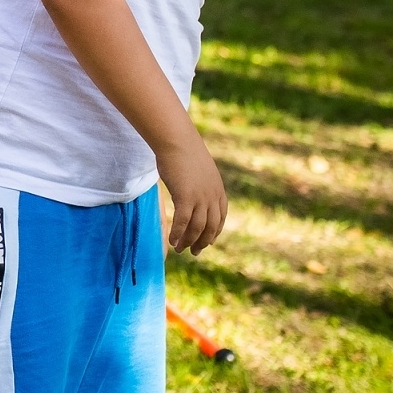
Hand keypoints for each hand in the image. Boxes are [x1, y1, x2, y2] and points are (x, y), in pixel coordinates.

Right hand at [156, 141, 226, 255]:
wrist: (177, 141)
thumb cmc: (184, 151)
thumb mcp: (199, 170)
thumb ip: (200, 183)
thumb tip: (191, 188)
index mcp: (218, 190)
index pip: (220, 217)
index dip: (214, 232)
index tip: (208, 241)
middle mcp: (212, 196)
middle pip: (211, 227)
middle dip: (203, 242)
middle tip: (195, 252)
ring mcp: (200, 198)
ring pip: (197, 227)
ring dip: (189, 241)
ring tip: (180, 250)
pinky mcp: (185, 197)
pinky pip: (183, 222)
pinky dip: (178, 234)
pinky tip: (172, 241)